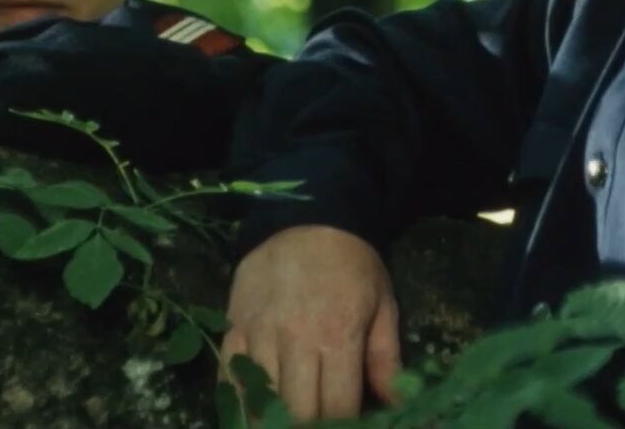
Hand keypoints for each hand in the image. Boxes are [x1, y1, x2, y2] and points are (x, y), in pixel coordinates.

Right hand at [221, 225, 401, 423]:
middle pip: (297, 412)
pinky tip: (253, 411)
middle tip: (315, 424)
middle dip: (308, 427)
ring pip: (260, 400)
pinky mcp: (234, 326)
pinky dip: (240, 401)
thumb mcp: (383, 305)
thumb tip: (394, 406)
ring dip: (273, 420)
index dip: (342, 427)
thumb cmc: (352, 265)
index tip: (346, 426)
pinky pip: (229, 377)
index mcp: (338, 336)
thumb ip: (386, 360)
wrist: (308, 218)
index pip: (337, 408)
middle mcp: (296, 339)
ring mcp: (260, 333)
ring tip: (286, 421)